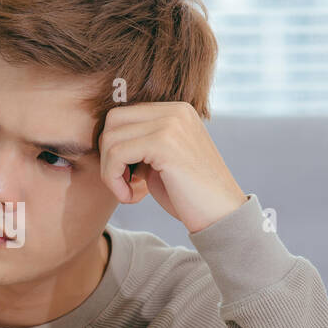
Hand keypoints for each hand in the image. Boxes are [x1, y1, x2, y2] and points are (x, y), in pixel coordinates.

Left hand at [98, 101, 247, 233]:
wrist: (222, 216)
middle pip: (113, 121)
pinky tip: (132, 197)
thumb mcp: (163, 161)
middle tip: (124, 183)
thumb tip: (105, 140)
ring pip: (110, 139)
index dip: (115, 148)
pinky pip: (116, 155)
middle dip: (108, 156)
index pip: (123, 116)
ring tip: (129, 193)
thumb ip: (141, 144)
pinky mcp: (164, 143)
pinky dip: (114, 180)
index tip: (128, 176)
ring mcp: (170, 124)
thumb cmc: (191, 194)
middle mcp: (175, 110)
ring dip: (110, 173)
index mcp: (176, 111)